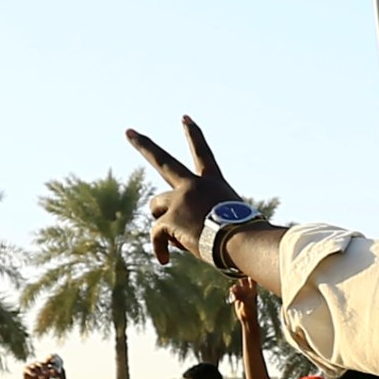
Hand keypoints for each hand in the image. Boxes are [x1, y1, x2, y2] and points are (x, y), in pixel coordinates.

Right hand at [22, 359, 59, 378]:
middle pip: (41, 363)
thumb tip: (55, 371)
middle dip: (44, 368)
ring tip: (41, 377)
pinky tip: (34, 375)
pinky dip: (31, 371)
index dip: (50, 359)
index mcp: (42, 364)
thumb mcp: (46, 377)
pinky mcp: (24, 369)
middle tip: (46, 373)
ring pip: (35, 366)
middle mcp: (36, 363)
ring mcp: (30, 365)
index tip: (54, 360)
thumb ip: (50, 373)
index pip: (46, 360)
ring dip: (38, 371)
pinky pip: (27, 369)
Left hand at [128, 116, 244, 264]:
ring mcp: (179, 200)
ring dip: (162, 221)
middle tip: (128, 131)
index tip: (185, 118)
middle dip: (143, 145)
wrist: (242, 241)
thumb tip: (198, 234)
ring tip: (180, 237)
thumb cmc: (250, 235)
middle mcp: (193, 185)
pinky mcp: (168, 219)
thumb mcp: (238, 219)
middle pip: (163, 160)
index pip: (203, 153)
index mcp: (213, 182)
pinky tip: (165, 261)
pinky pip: (156, 235)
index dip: (194, 134)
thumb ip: (218, 219)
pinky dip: (160, 248)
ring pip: (155, 207)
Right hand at [230, 276, 259, 329]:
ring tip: (233, 288)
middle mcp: (248, 290)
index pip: (252, 278)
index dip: (249, 272)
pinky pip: (234, 291)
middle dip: (240, 276)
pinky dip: (232, 292)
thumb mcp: (245, 301)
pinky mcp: (238, 297)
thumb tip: (232, 287)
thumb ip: (239, 294)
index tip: (243, 268)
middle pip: (244, 280)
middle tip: (235, 273)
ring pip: (238, 285)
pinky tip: (233, 294)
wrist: (247, 318)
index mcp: (253, 289)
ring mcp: (243, 293)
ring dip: (235, 286)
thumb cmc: (250, 310)